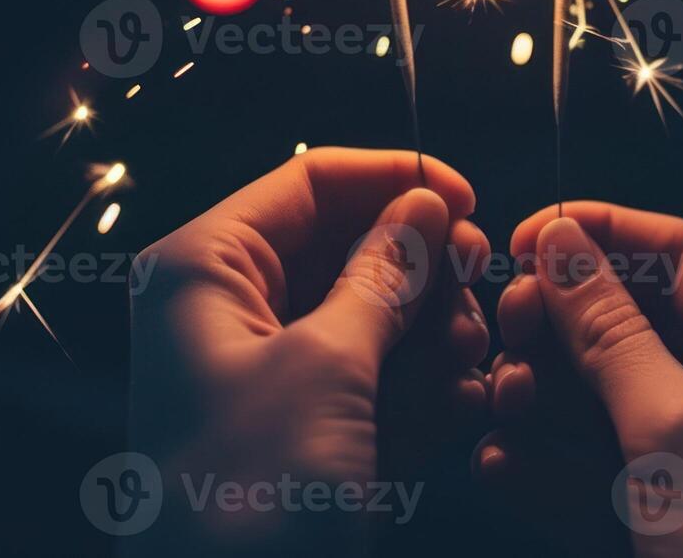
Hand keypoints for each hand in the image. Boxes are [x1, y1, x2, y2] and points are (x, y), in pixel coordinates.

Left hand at [128, 149, 490, 554]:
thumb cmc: (248, 503)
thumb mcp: (326, 371)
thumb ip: (384, 277)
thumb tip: (426, 207)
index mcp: (206, 272)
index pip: (307, 182)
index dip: (393, 179)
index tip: (469, 199)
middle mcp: (230, 314)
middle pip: (346, 246)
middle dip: (421, 268)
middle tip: (477, 289)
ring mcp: (270, 378)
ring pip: (371, 317)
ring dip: (431, 334)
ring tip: (468, 363)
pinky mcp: (304, 436)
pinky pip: (374, 383)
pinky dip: (422, 390)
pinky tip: (464, 406)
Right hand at [478, 203, 682, 557]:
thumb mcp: (680, 431)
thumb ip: (612, 332)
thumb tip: (561, 243)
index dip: (600, 235)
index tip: (519, 235)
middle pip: (634, 321)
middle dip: (560, 325)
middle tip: (502, 331)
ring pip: (602, 396)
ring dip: (543, 397)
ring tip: (502, 404)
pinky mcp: (664, 520)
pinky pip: (595, 470)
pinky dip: (546, 466)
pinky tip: (501, 465)